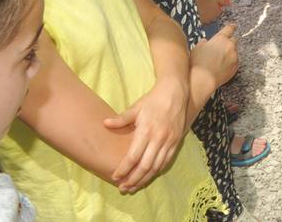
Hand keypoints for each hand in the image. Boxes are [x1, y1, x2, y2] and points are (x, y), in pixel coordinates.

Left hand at [104, 77, 188, 192]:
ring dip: (145, 178)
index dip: (123, 169)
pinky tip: (150, 176)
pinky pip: (166, 161)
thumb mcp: (136, 108)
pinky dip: (157, 171)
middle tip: (123, 188)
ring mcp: (169, 141)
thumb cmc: (153, 100)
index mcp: (146, 131)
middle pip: (145, 166)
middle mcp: (158, 139)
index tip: (115, 176)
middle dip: (133, 179)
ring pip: (156, 166)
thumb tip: (105, 123)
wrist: (176, 92)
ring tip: (135, 186)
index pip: (133, 157)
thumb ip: (121, 119)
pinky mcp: (176, 141)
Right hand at [191, 24, 239, 88]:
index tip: (234, 26)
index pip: (229, 29)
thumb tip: (206, 42)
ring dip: (229, 53)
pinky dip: (230, 63)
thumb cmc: (197, 63)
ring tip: (218, 61)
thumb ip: (203, 43)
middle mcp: (230, 46)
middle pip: (234, 40)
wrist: (203, 80)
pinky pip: (234, 62)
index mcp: (220, 39)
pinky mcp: (236, 67)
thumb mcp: (196, 49)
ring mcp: (234, 56)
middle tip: (222, 48)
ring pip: (234, 52)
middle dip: (229, 42)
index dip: (231, 27)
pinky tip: (220, 67)